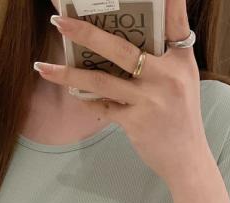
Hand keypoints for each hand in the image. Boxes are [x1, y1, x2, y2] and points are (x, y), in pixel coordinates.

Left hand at [34, 0, 208, 185]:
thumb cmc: (181, 116)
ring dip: (69, 72)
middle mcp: (167, 76)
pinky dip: (85, 98)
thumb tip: (125, 38)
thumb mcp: (183, 79)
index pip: (176, 22)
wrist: (186, 159)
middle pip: (121, 49)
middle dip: (86, 33)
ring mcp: (149, 100)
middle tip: (59, 21)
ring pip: (102, 80)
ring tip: (43, 67)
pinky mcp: (135, 122)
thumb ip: (163, 56)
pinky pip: (102, 105)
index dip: (169, 2)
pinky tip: (69, 90)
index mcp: (180, 60)